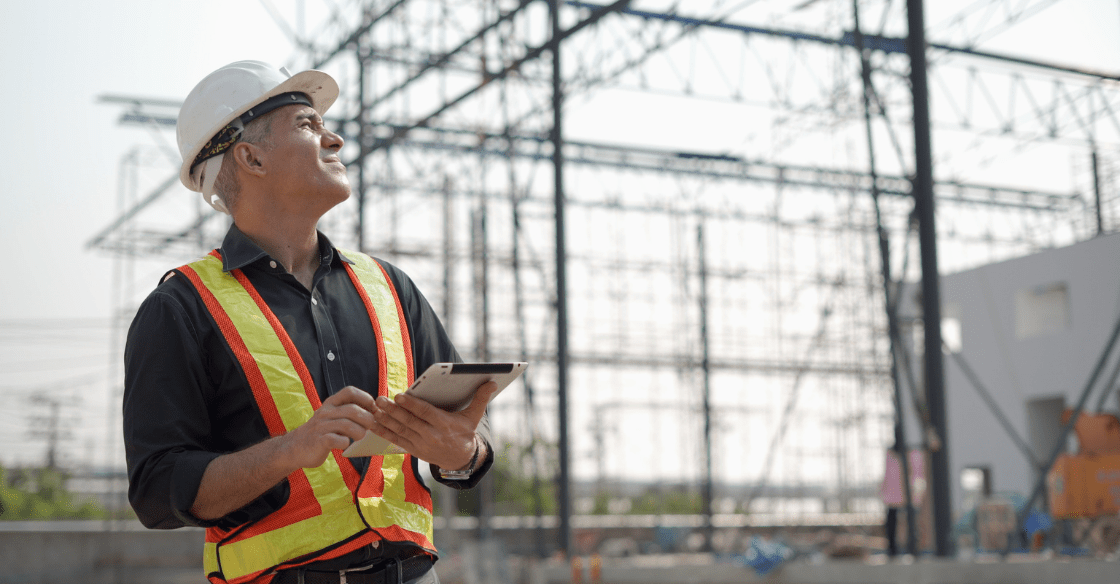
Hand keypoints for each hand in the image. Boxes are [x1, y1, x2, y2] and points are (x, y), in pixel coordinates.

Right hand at [278, 385, 376, 468]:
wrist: (295, 448)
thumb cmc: (321, 432)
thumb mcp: (332, 416)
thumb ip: (348, 411)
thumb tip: (375, 410)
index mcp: (330, 403)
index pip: (349, 391)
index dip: (365, 398)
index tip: (373, 409)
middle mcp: (325, 412)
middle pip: (352, 410)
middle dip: (367, 419)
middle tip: (372, 427)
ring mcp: (321, 426)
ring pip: (347, 425)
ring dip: (359, 432)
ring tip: (360, 436)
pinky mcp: (319, 441)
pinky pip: (337, 440)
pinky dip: (345, 442)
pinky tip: (345, 444)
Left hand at [369, 381, 497, 469]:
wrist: (460, 460)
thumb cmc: (465, 433)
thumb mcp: (474, 417)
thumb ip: (481, 399)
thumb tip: (493, 382)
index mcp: (445, 425)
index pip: (426, 413)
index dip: (412, 405)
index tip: (400, 396)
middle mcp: (431, 435)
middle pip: (409, 422)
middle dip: (393, 411)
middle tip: (380, 399)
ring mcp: (420, 444)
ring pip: (400, 430)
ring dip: (385, 420)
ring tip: (374, 408)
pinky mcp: (413, 449)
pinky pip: (396, 440)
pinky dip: (383, 432)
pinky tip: (374, 422)